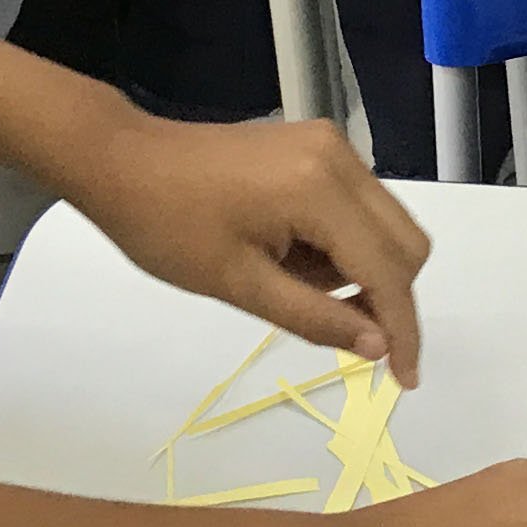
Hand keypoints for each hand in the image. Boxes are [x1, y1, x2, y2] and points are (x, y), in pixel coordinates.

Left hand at [64, 113, 433, 385]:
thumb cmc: (166, 226)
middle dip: (384, 296)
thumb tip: (379, 348)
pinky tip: (289, 253)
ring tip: (285, 278)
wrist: (121, 160)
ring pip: (386, 226)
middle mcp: (341, 158)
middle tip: (335, 327)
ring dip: (357, 269)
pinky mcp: (319, 145)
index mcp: (319, 189)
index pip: (388, 271)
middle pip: (406, 244)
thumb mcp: (238, 285)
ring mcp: (332, 146)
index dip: (402, 330)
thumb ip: (316, 318)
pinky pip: (359, 206)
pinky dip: (342, 242)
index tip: (404, 380)